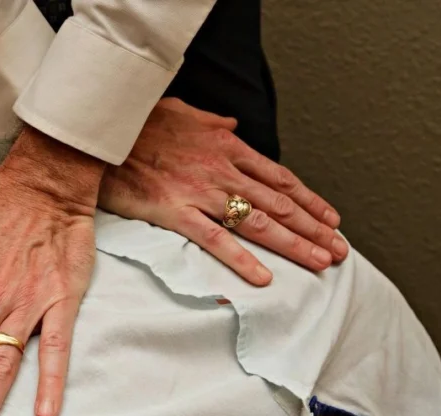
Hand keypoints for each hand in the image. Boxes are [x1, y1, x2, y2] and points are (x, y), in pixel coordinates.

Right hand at [99, 98, 347, 285]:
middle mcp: (221, 170)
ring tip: (320, 263)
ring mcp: (200, 192)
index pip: (278, 178)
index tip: (331, 218)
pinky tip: (264, 278)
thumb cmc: (138, 123)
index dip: (309, 200)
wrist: (101, 134)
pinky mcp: (175, 212)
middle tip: (339, 249)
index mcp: (225, 146)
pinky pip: (214, 240)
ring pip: (257, 223)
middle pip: (277, 204)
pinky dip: (241, 260)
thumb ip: (211, 121)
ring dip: (293, 244)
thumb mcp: (180, 111)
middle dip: (313, 228)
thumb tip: (233, 124)